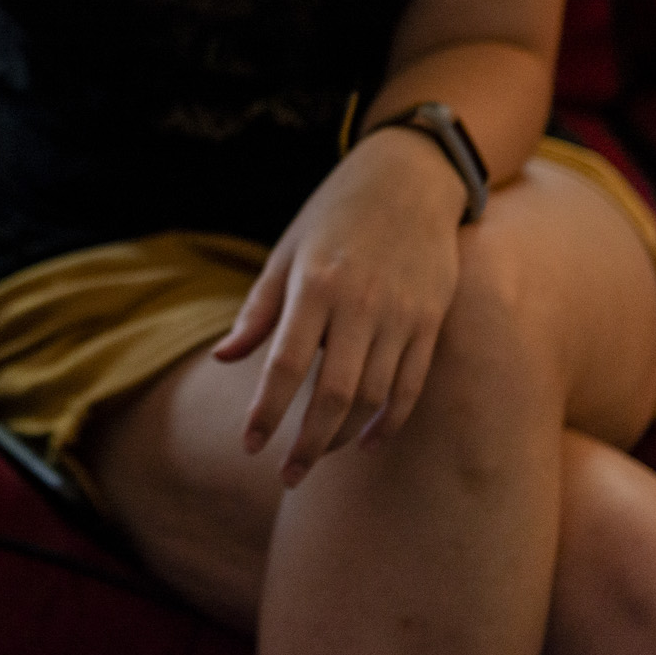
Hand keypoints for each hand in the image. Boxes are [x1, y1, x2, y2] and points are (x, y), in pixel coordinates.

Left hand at [212, 127, 465, 486]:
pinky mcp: (431, 321)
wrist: (410, 179)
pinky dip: (389, 422)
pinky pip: (411, 385)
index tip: (250, 446)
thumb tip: (224, 359)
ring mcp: (402, 314)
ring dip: (343, 438)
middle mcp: (361, 304)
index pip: (285, 365)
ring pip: (374, 398)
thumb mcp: (287, 251)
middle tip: (286, 475)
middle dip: (307, 445)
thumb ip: (259, 310)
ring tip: (317, 456)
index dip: (266, 412)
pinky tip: (367, 442)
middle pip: (334, 395)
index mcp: (316, 285)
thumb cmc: (335, 216)